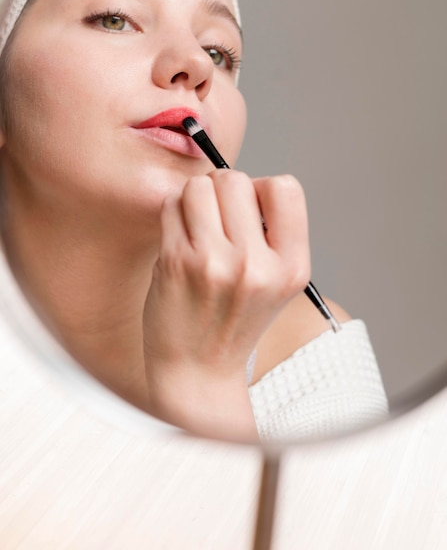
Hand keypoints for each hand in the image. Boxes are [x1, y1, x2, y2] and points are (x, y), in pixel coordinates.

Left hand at [143, 170, 309, 439]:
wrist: (198, 370)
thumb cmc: (234, 320)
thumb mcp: (277, 283)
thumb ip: (271, 232)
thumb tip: (241, 181)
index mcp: (292, 267)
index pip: (285, 187)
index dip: (263, 191)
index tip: (249, 212)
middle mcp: (256, 265)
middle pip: (235, 179)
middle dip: (223, 190)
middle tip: (217, 219)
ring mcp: (213, 264)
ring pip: (199, 185)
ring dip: (195, 198)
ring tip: (198, 227)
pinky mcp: (176, 263)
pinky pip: (171, 205)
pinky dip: (174, 213)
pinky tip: (180, 239)